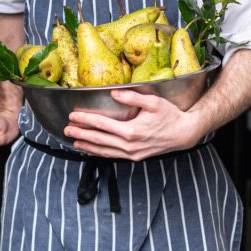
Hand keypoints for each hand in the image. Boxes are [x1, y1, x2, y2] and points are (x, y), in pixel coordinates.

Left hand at [65, 89, 202, 160]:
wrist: (183, 134)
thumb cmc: (169, 115)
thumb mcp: (153, 102)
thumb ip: (132, 97)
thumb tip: (114, 93)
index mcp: (131, 131)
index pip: (102, 124)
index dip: (86, 119)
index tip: (73, 114)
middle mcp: (129, 145)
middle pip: (99, 139)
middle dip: (81, 133)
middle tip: (66, 128)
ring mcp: (131, 154)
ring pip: (104, 150)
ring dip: (87, 145)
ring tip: (73, 140)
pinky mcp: (134, 157)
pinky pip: (112, 156)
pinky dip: (99, 153)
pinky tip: (91, 150)